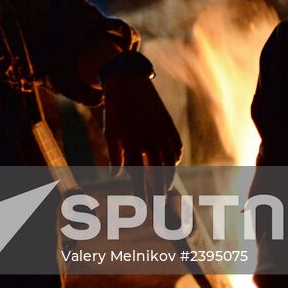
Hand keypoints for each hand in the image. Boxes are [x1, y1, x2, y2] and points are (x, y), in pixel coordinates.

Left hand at [102, 72, 181, 201]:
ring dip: (169, 177)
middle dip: (159, 191)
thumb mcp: (110, 132)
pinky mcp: (169, 124)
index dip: (142, 192)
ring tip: (165, 188)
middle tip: (158, 204)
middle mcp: (149, 139)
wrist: (128, 81)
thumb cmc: (116, 110)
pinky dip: (175, 158)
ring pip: (170, 162)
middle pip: (158, 173)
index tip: (143, 205)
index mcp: (132, 142)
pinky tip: (171, 166)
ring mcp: (162, 131)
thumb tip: (116, 175)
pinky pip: (176, 147)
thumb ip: (115, 155)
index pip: (138, 175)